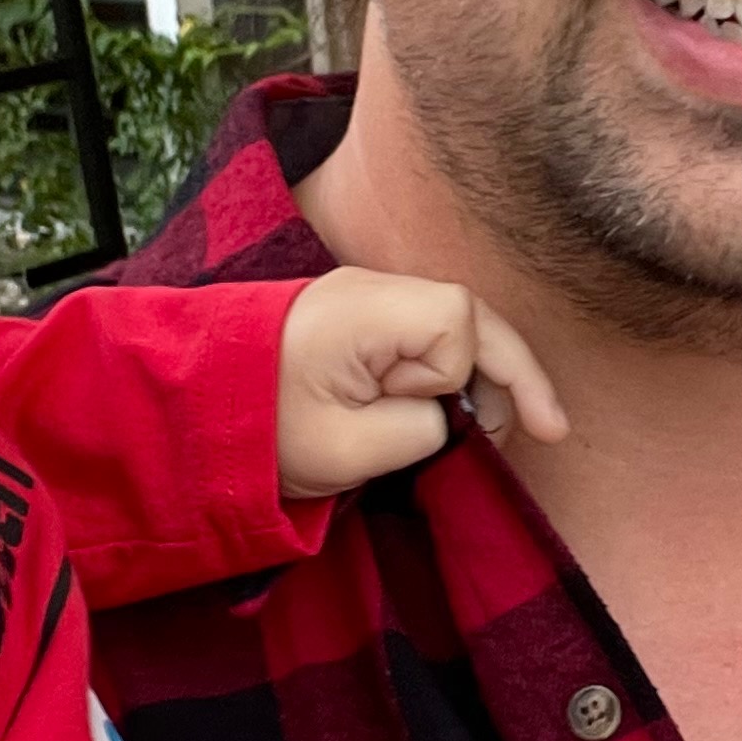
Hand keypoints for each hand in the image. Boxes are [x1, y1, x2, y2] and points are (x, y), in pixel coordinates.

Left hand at [276, 267, 568, 500]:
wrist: (194, 411)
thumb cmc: (263, 431)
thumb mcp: (346, 450)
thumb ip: (418, 429)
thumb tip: (447, 415)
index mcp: (366, 310)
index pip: (455, 323)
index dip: (457, 374)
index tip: (422, 413)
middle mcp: (374, 290)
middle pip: (473, 315)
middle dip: (513, 373)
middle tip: (547, 432)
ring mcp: (368, 300)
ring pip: (458, 326)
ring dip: (485, 375)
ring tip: (498, 431)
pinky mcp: (363, 320)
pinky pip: (430, 336)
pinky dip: (456, 371)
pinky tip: (468, 409)